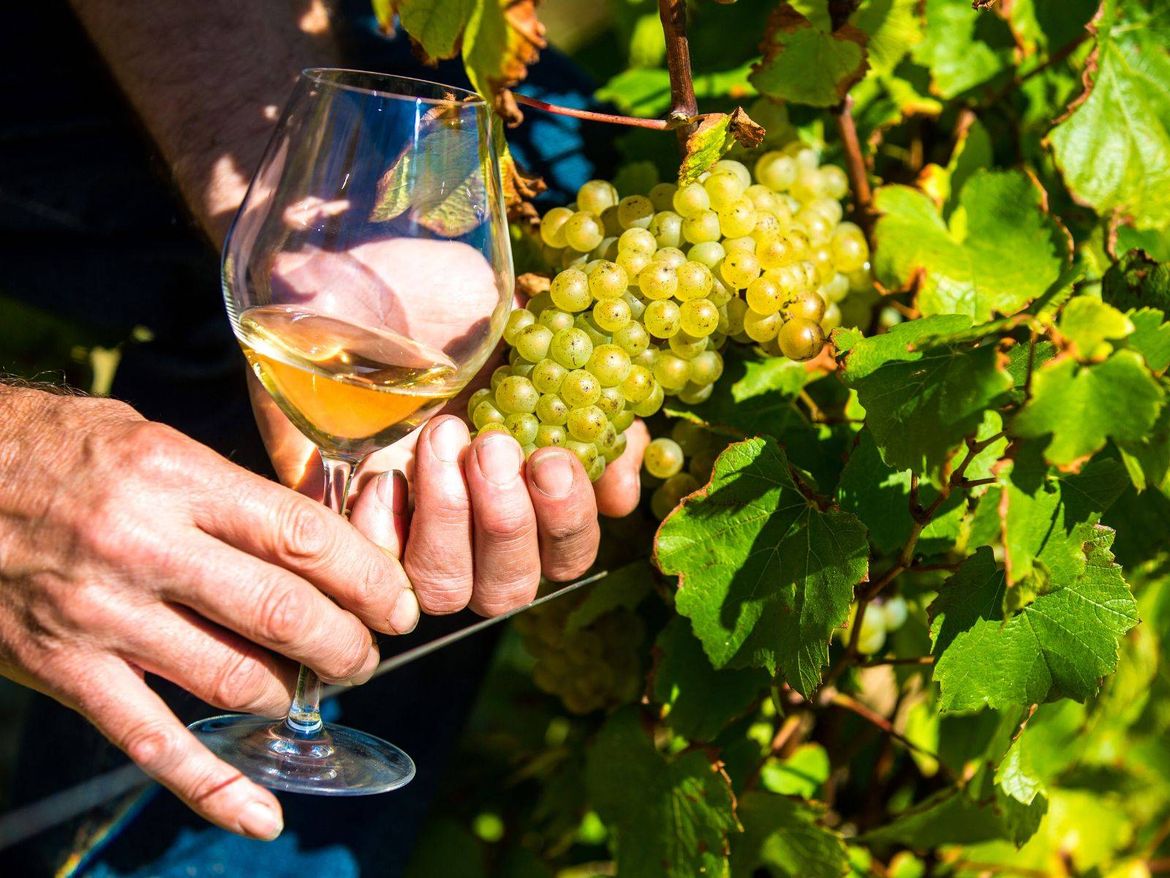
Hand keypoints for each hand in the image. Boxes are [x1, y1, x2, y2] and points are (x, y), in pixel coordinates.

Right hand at [0, 386, 418, 838]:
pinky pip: (150, 740)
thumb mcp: (153, 441)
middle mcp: (144, 546)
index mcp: (177, 478)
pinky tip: (260, 815)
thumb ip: (228, 492)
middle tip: (369, 653)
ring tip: (320, 690)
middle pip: (284, 613)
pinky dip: (211, 785)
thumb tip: (311, 544)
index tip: (399, 604)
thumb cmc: (59, 447)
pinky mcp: (63, 669)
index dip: (369, 579)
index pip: (303, 538)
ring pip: (233, 679)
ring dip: (294, 696)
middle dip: (348, 646)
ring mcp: (101, 614)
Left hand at [252, 237, 647, 614]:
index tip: (550, 457)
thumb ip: (592, 412)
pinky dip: (387, 525)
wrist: (357, 284)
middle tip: (494, 446)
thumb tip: (620, 494)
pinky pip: (375, 571)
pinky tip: (387, 470)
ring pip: (448, 588)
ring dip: (450, 518)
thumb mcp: (533, 338)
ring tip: (443, 437)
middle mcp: (474, 529)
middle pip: (510, 587)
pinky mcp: (352, 532)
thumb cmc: (451, 309)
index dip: (566, 520)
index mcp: (528, 495)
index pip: (568, 552)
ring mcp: (412, 535)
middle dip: (507, 523)